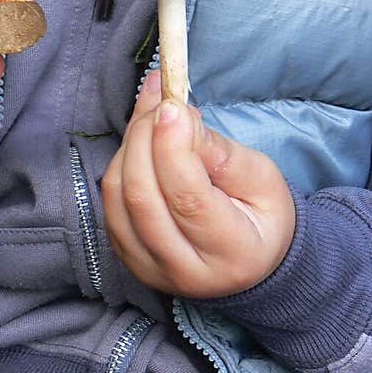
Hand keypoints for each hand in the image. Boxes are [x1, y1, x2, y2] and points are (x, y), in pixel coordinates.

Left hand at [101, 69, 295, 298]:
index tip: (172, 105)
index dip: (172, 147)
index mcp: (232, 254)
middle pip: (142, 196)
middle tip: (165, 101)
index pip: (188, 198)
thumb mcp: (262, 178)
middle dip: (146, 136)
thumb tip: (178, 119)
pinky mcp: (124, 254)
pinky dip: (121, 158)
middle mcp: (184, 271)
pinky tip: (143, 134)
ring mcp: (148, 267)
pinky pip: (109, 199)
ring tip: (156, 111)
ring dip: (131, 142)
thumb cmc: (259, 213)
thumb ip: (222, 153)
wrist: (247, 260)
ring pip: (118, 194)